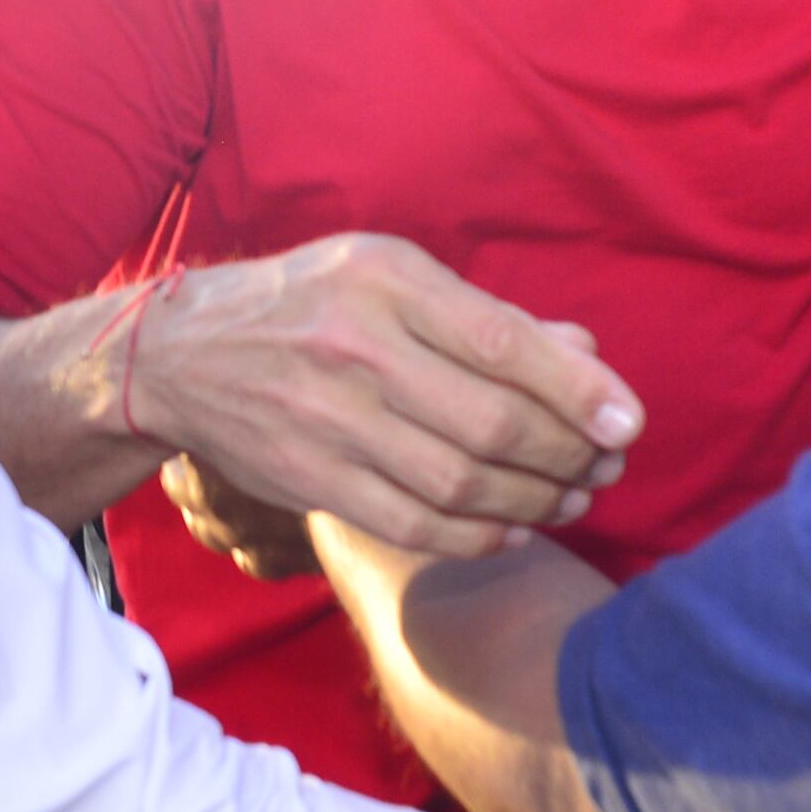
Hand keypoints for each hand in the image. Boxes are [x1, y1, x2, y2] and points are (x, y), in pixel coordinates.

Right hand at [125, 237, 638, 561]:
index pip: (503, 342)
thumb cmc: (313, 303)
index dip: (577, 392)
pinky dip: (477, 535)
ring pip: (458, 483)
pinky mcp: (310, 478)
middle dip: (567, 455)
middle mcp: (356, 347)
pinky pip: (414, 523)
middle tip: (606, 465)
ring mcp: (328, 419)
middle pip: (490, 424)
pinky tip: (513, 528)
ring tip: (572, 497)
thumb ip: (487, 317)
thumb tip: (586, 357)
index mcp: (387, 280)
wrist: (183, 354)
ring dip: (534, 501)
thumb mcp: (390, 276)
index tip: (627, 423)